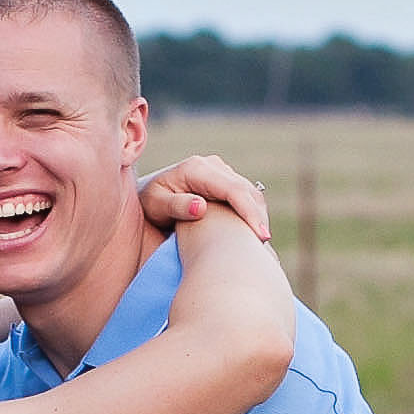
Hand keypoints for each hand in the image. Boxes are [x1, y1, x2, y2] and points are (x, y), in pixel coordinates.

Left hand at [139, 153, 271, 242]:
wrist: (148, 196)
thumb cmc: (149, 203)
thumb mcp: (155, 204)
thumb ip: (176, 206)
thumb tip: (201, 207)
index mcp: (197, 169)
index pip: (233, 190)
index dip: (249, 212)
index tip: (260, 235)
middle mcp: (213, 166)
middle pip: (247, 191)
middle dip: (259, 218)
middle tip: (265, 247)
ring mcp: (221, 172)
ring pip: (250, 194)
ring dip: (258, 217)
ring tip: (262, 245)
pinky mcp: (225, 181)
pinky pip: (246, 197)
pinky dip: (253, 215)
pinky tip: (254, 237)